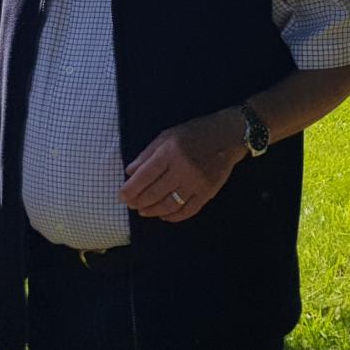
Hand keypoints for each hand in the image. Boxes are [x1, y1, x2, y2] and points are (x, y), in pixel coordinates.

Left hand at [118, 109, 245, 221]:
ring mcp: (196, 183)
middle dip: (138, 202)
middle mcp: (182, 169)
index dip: (130, 189)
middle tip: (130, 205)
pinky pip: (188, 210)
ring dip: (153, 211)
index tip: (121, 196)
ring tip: (143, 211)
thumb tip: (129, 172)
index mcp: (170, 152)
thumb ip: (147, 154)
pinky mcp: (207, 192)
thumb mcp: (167, 136)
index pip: (144, 176)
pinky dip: (173, 216)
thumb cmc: (193, 133)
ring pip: (169, 205)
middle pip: (154, 193)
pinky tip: (164, 215)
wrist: (227, 136)